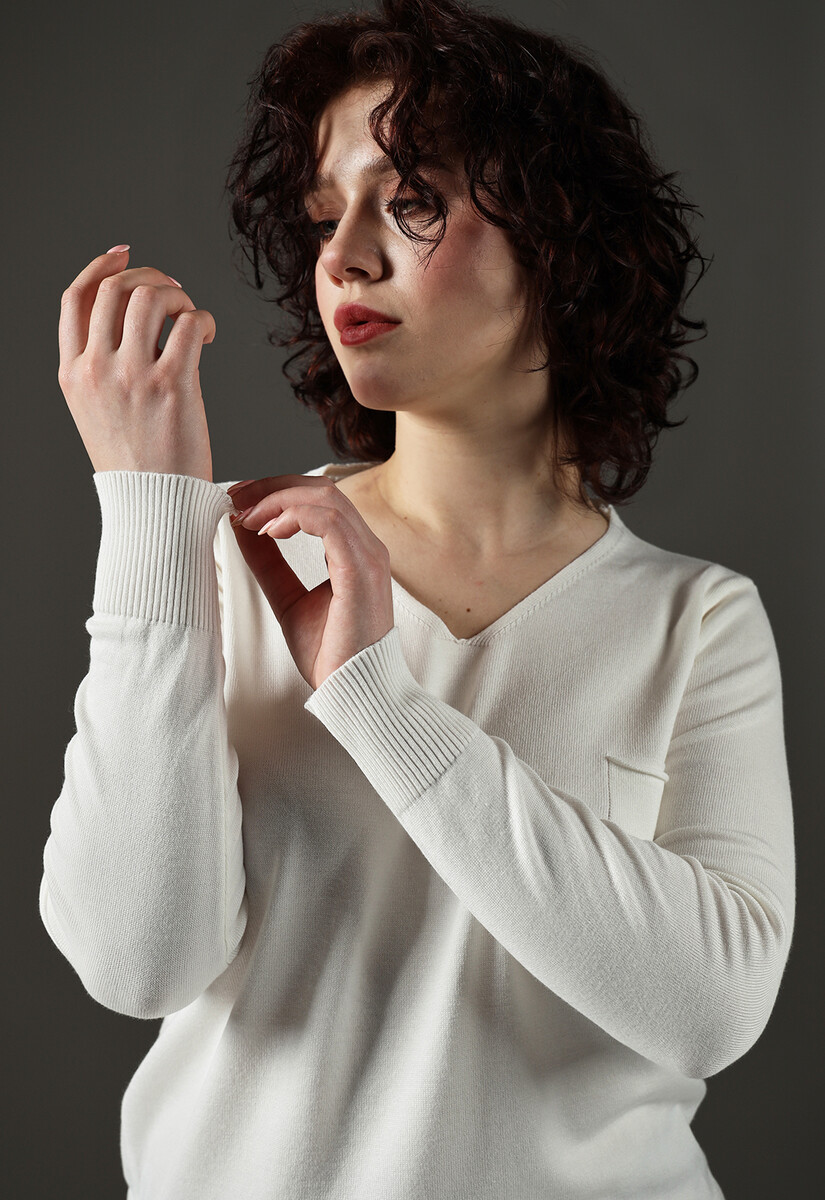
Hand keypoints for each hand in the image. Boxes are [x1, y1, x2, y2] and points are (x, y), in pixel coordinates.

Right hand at [57, 246, 215, 478]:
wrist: (155, 506)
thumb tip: (139, 320)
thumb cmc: (137, 463)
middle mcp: (96, 369)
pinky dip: (203, 319)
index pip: (75, 299)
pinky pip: (189, 324)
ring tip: (190, 316)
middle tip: (173, 292)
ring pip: (150, 297)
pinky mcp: (172, 385)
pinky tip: (208, 336)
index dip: (101, 267)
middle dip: (148, 277)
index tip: (125, 255)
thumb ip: (103, 366)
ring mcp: (132, 376)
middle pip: (114, 288)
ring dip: (178, 296)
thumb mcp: (97, 412)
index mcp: (72, 373)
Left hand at [228, 475, 394, 689]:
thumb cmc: (330, 654)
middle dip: (274, 486)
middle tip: (236, 498)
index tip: (241, 501)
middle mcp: (366, 547)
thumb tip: (241, 529)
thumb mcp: (288, 600)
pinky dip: (295, 517)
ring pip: (326, 499)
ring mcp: (368, 556)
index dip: (278, 491)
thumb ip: (268, 565)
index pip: (319, 499)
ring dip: (279, 499)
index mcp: (354, 552)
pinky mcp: (360, 571)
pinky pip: (330, 523)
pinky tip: (268, 532)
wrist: (354, 692)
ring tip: (248, 516)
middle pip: (322, 489)